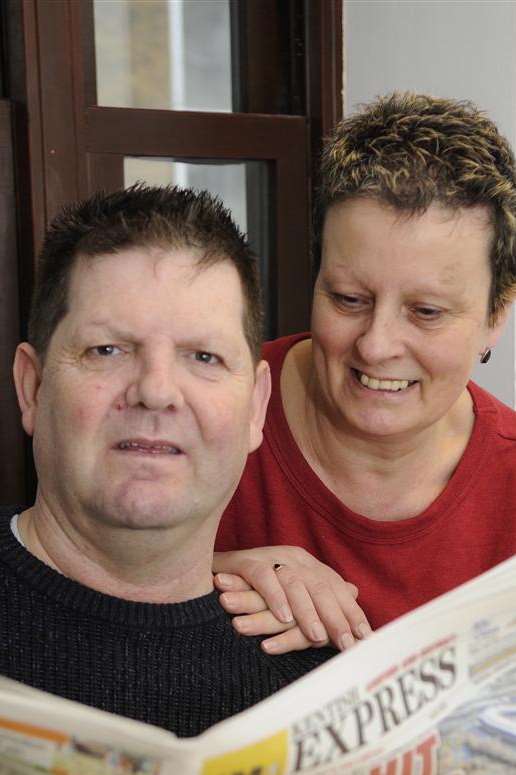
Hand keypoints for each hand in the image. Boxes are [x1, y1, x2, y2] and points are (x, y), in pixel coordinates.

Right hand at [213, 546, 371, 653]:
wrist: (215, 571)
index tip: (365, 640)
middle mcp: (292, 557)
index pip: (334, 588)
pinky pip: (264, 579)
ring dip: (307, 612)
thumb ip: (320, 591)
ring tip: (318, 637)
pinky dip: (275, 598)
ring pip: (295, 584)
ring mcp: (269, 558)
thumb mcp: (291, 590)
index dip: (351, 613)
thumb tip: (355, 593)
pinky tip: (283, 618)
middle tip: (347, 644)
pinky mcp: (246, 562)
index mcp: (306, 563)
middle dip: (336, 617)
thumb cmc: (254, 588)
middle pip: (321, 587)